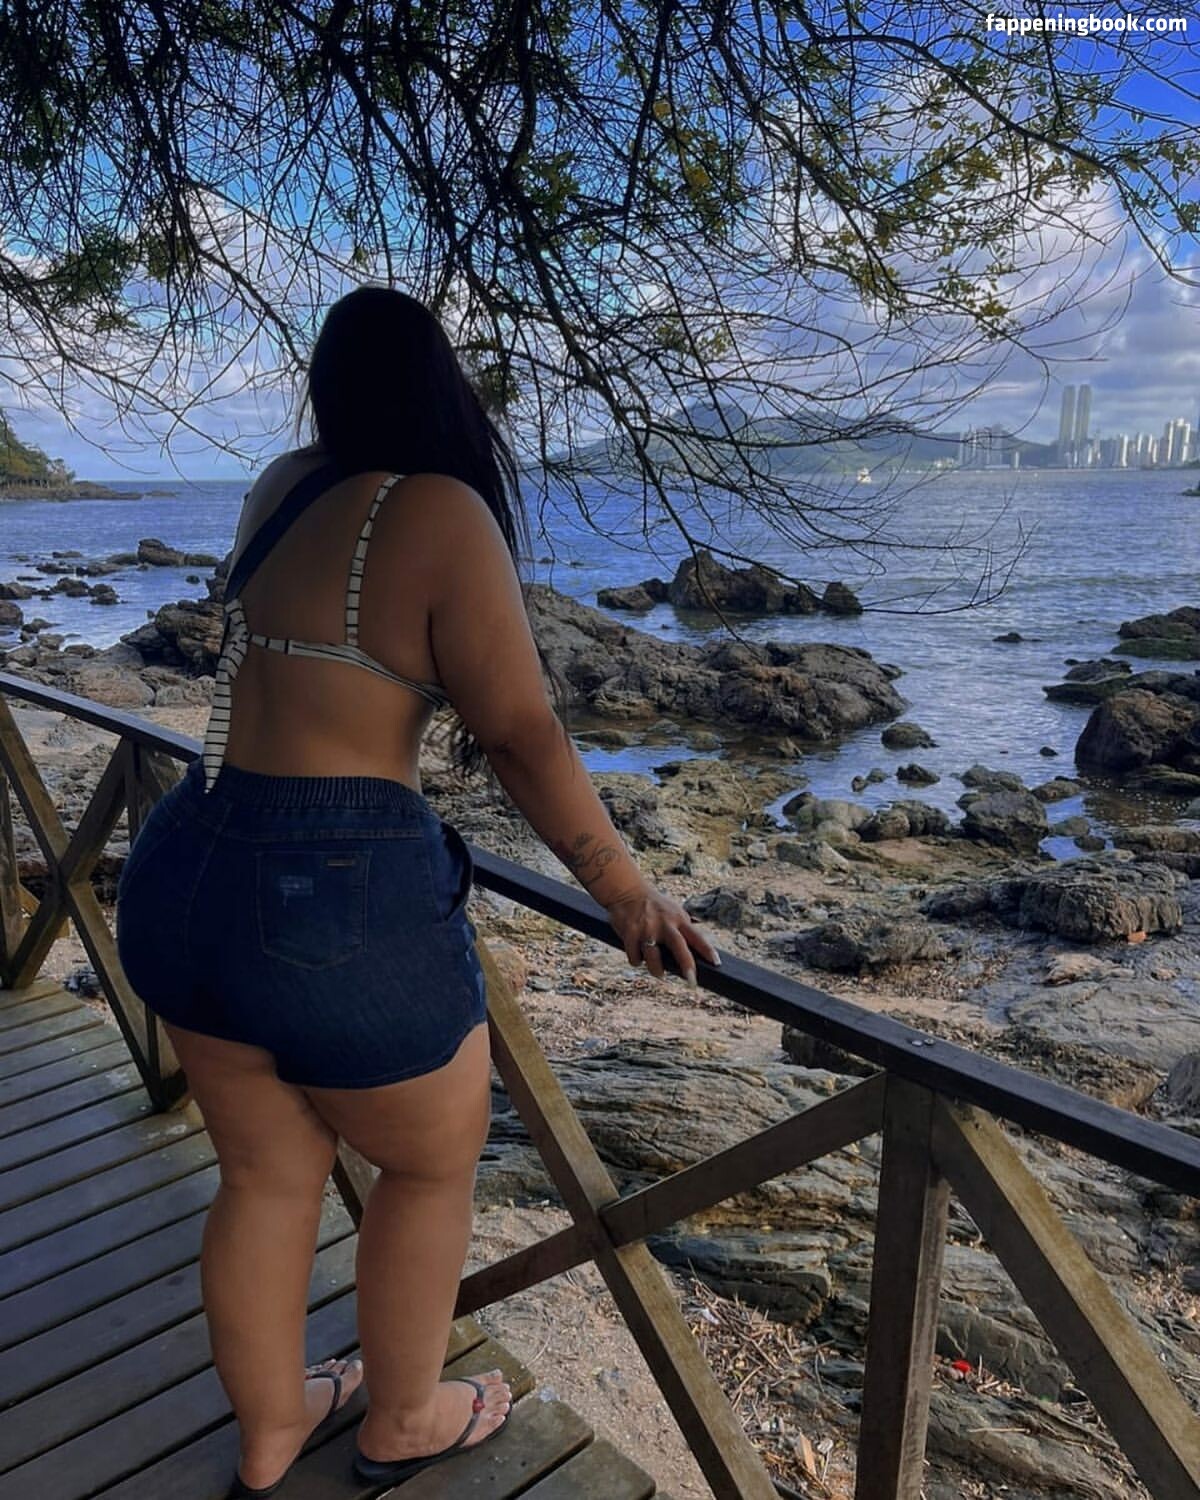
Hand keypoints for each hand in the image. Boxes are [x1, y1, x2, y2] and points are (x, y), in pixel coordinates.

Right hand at [604, 880, 721, 985]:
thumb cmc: (655, 907)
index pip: (697, 936)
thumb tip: (695, 956)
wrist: (627, 891)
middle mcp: (664, 923)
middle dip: (686, 964)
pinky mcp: (630, 933)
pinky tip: (638, 955)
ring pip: (654, 959)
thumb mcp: (673, 912)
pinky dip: (637, 960)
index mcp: (678, 919)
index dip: (708, 950)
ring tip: (659, 973)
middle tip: (692, 981)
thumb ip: (683, 930)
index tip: (716, 963)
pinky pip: (635, 957)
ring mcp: (647, 929)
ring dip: (657, 970)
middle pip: (678, 946)